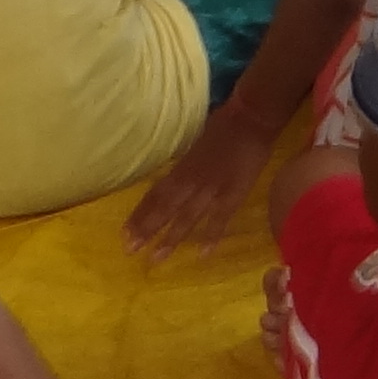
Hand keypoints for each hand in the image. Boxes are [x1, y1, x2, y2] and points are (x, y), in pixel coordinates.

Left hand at [126, 112, 270, 261]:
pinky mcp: (234, 196)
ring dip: (171, 239)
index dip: (140, 213)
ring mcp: (214, 191)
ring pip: (188, 218)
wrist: (252, 119)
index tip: (125, 231)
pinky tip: (202, 254)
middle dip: (148, 230)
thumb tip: (168, 178)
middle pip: (166, 209)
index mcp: (182, 167)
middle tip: (130, 250)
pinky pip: (221, 220)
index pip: (156, 194)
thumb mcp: (193, 142)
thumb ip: (181, 164)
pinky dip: (212, 236)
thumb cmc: (221, 124)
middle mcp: (193, 182)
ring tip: (156, 258)